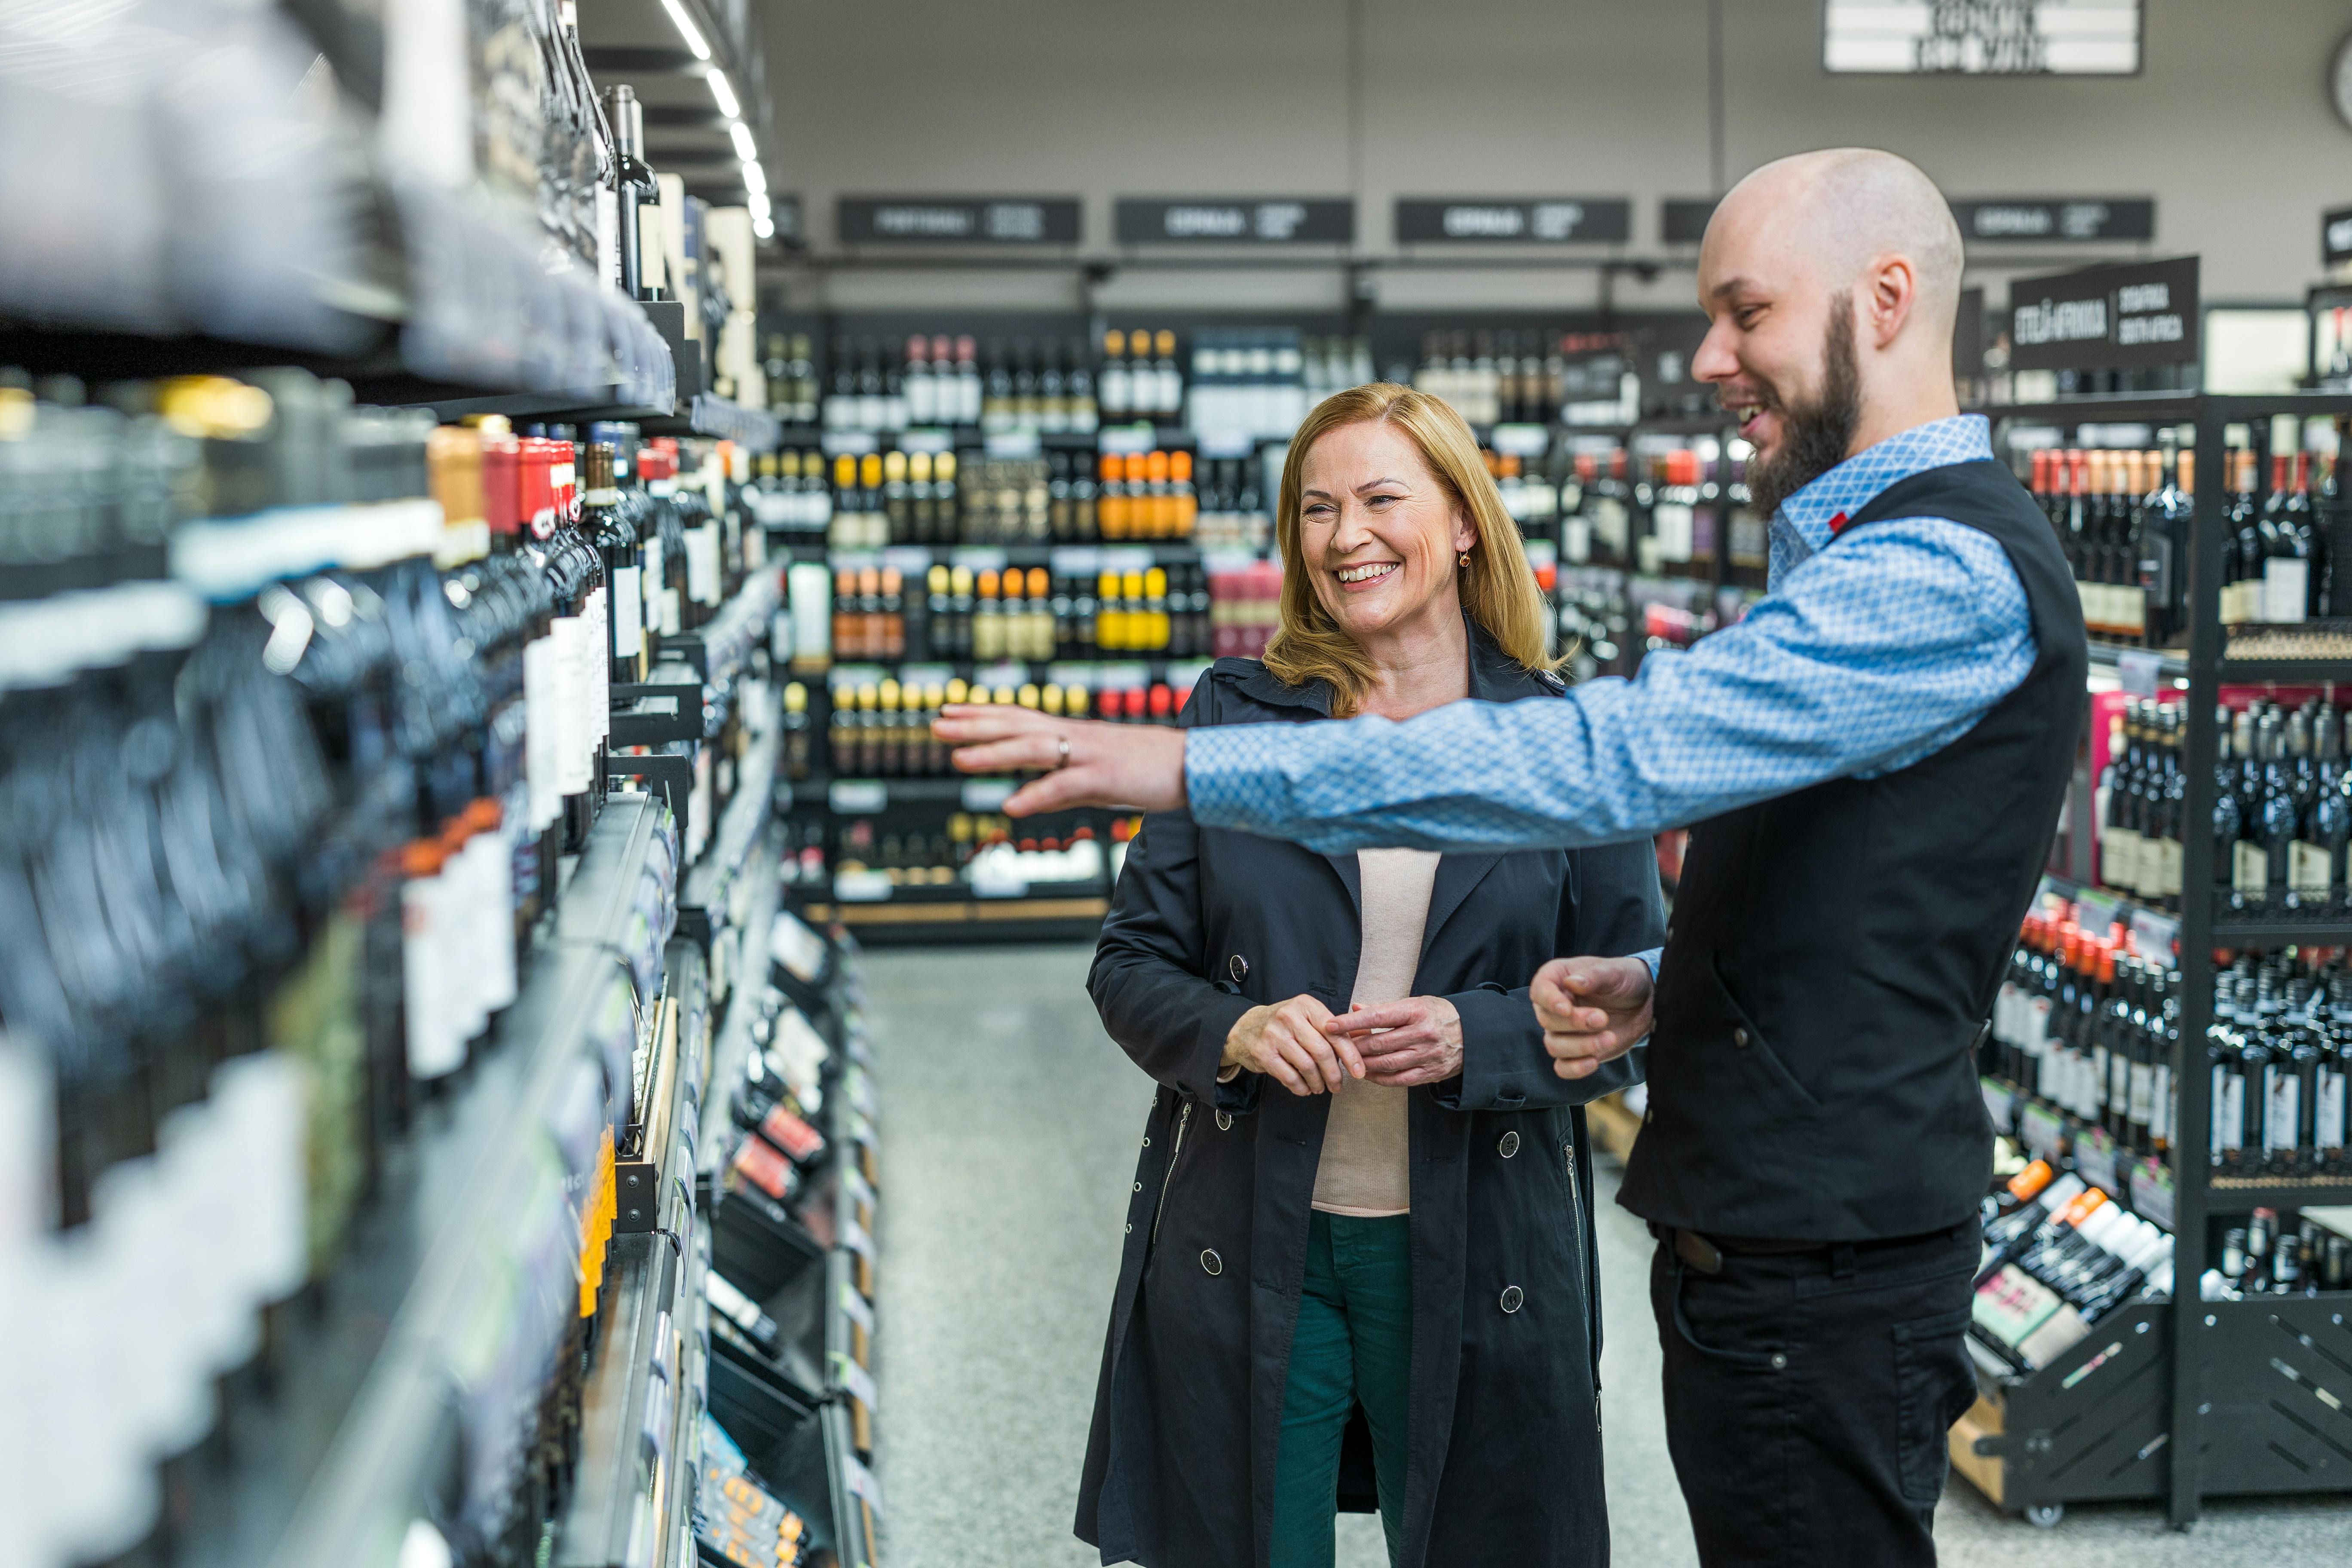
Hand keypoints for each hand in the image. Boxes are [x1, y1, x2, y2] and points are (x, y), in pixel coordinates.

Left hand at [931, 705, 1187, 815]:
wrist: (1196, 766)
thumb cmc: (1150, 770)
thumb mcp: (1099, 777)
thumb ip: (1062, 787)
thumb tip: (1028, 800)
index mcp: (1075, 733)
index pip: (1021, 717)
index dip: (983, 713)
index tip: (949, 710)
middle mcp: (1077, 737)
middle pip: (1018, 725)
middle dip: (974, 725)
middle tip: (935, 724)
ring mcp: (1090, 755)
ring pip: (1033, 749)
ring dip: (993, 754)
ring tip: (957, 760)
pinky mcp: (1106, 777)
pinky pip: (1064, 786)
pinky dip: (1036, 795)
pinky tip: (1010, 805)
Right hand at [1224, 994, 1362, 1095]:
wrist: (1245, 1028)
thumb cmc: (1285, 1025)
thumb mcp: (1308, 1016)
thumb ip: (1335, 1027)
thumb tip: (1366, 1038)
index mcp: (1306, 1005)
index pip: (1335, 1032)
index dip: (1350, 1054)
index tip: (1359, 1072)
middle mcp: (1289, 1017)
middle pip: (1322, 1051)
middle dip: (1334, 1074)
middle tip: (1338, 1086)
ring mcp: (1274, 1035)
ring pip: (1307, 1066)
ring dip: (1318, 1083)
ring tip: (1321, 1088)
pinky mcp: (1263, 1053)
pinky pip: (1289, 1077)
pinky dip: (1301, 1088)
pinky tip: (1305, 1089)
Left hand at [1323, 997, 1462, 1086]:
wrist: (1474, 1034)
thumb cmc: (1438, 1015)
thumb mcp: (1415, 1003)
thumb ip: (1384, 1007)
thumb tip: (1355, 1008)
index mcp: (1417, 1011)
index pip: (1378, 1016)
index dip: (1352, 1022)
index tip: (1332, 1024)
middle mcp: (1424, 1034)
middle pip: (1380, 1043)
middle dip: (1355, 1046)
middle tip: (1338, 1046)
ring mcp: (1429, 1055)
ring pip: (1388, 1063)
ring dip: (1364, 1063)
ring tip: (1350, 1061)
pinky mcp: (1431, 1073)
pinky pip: (1400, 1080)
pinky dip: (1380, 1078)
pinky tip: (1368, 1074)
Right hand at [1531, 955, 1653, 1079]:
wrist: (1643, 1002)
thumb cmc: (1624, 979)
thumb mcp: (1614, 971)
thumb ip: (1593, 976)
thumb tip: (1571, 983)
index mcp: (1556, 979)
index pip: (1539, 990)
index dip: (1549, 1001)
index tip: (1566, 1009)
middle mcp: (1554, 1006)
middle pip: (1547, 1021)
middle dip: (1575, 1024)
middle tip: (1603, 1019)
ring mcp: (1562, 1031)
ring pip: (1554, 1046)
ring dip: (1580, 1046)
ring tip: (1611, 1039)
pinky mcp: (1575, 1052)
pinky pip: (1562, 1067)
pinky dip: (1575, 1068)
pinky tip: (1595, 1062)